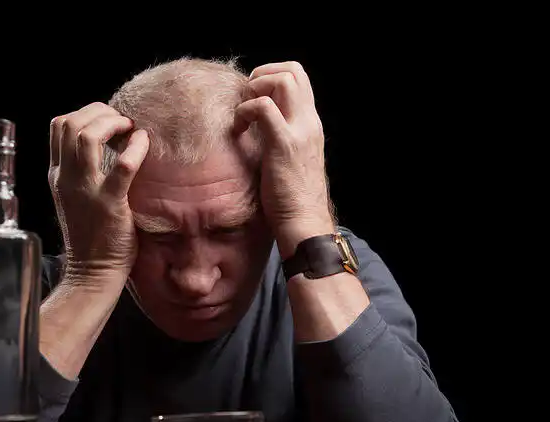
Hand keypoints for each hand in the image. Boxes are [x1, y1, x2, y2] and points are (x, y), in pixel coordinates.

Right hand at [48, 102, 148, 288]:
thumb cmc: (92, 235)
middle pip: (70, 123)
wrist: (92, 272)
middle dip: (99, 112)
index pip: (58, 125)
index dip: (85, 113)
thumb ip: (81, 171)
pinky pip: (123, 164)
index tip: (107, 121)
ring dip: (112, 122)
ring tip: (129, 128)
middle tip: (121, 121)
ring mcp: (85, 190)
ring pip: (86, 135)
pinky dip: (136, 146)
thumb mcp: (75, 197)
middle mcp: (66, 178)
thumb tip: (107, 141)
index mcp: (57, 175)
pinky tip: (144, 143)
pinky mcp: (109, 203)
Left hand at [234, 61, 334, 257]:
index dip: (272, 76)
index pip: (299, 78)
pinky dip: (245, 110)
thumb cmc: (291, 199)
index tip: (253, 97)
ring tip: (243, 114)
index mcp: (311, 124)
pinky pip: (264, 107)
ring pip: (283, 80)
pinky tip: (238, 129)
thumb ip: (279, 138)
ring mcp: (299, 131)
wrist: (304, 223)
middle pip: (294, 70)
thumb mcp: (289, 160)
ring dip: (255, 89)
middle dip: (263, 74)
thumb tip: (255, 127)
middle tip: (245, 99)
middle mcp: (309, 122)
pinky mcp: (284, 144)